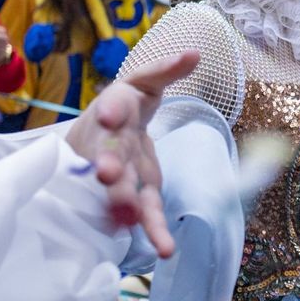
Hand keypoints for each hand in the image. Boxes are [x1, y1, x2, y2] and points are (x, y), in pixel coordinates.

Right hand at [64, 50, 199, 258]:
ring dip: (121, 202)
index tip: (110, 118)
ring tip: (129, 218)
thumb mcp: (145, 82)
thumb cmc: (128, 104)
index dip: (111, 113)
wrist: (104, 130)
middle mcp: (110, 143)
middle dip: (107, 164)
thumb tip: (196, 53)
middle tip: (106, 174)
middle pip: (108, 154)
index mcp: (115, 109)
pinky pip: (141, 211)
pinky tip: (165, 247)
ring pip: (118, 188)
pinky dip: (152, 229)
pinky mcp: (134, 192)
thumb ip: (166, 70)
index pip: (112, 108)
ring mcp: (119, 172)